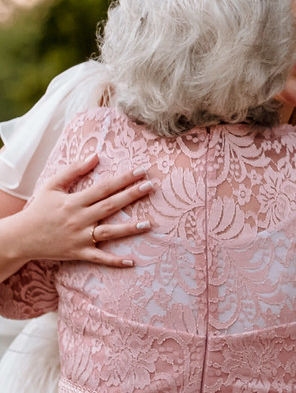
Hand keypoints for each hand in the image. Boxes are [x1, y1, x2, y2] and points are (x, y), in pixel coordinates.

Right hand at [13, 154, 151, 265]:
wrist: (20, 238)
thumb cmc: (39, 209)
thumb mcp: (52, 186)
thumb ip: (74, 170)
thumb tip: (96, 155)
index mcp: (74, 201)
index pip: (104, 187)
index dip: (123, 179)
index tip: (142, 171)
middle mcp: (79, 218)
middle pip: (110, 206)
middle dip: (131, 195)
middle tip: (151, 186)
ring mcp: (80, 237)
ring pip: (108, 232)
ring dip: (129, 229)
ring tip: (149, 224)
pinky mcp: (78, 253)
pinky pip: (99, 258)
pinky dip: (115, 261)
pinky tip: (132, 262)